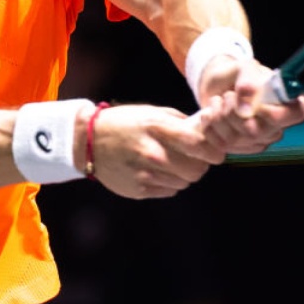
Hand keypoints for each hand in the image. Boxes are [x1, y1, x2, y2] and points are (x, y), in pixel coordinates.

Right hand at [90, 103, 227, 199]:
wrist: (88, 142)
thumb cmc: (125, 123)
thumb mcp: (151, 113)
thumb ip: (180, 122)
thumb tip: (207, 128)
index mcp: (157, 128)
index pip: (199, 144)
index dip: (213, 149)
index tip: (215, 150)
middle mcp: (152, 152)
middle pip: (196, 169)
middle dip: (200, 164)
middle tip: (195, 159)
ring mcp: (144, 174)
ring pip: (184, 183)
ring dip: (184, 175)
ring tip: (174, 164)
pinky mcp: (138, 190)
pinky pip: (169, 191)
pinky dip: (170, 183)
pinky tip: (159, 172)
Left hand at [192, 56, 303, 153]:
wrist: (216, 86)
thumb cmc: (237, 75)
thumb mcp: (244, 67)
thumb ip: (248, 79)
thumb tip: (247, 108)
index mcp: (286, 103)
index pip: (297, 114)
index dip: (275, 113)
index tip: (257, 103)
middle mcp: (276, 127)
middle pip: (256, 132)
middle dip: (233, 111)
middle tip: (228, 96)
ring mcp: (258, 141)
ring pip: (235, 139)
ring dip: (218, 116)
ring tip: (218, 101)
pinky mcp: (238, 149)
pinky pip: (220, 145)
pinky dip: (209, 126)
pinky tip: (210, 114)